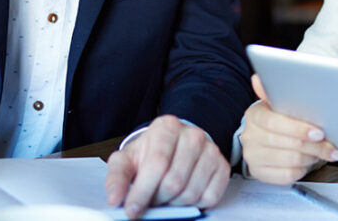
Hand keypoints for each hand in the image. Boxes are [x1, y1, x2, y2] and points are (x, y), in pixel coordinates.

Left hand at [104, 115, 228, 218]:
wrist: (175, 147)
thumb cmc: (149, 154)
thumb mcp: (127, 159)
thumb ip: (117, 177)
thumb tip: (115, 199)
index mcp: (167, 127)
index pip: (157, 163)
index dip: (142, 191)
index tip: (132, 210)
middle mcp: (192, 134)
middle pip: (174, 181)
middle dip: (158, 199)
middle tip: (152, 200)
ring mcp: (211, 149)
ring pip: (191, 192)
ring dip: (175, 203)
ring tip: (166, 196)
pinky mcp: (222, 166)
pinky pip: (210, 197)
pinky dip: (195, 204)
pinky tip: (184, 195)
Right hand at [240, 74, 337, 183]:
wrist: (260, 141)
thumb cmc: (275, 120)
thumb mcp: (275, 104)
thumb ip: (272, 92)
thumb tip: (258, 79)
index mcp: (254, 115)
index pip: (275, 122)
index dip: (299, 128)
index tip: (319, 132)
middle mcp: (250, 137)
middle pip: (289, 143)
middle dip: (315, 145)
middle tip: (331, 146)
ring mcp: (253, 157)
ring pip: (292, 160)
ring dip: (312, 156)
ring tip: (323, 151)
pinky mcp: (260, 173)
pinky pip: (288, 175)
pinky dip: (303, 169)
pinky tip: (309, 161)